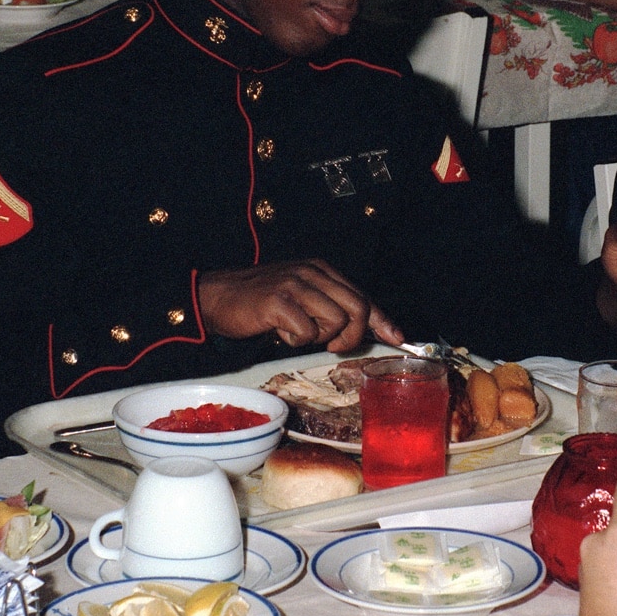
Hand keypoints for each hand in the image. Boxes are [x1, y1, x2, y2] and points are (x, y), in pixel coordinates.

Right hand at [196, 259, 403, 351]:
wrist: (218, 296)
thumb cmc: (261, 303)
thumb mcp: (301, 297)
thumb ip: (329, 307)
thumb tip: (363, 330)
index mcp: (321, 270)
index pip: (362, 296)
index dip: (382, 319)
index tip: (398, 338)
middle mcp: (312, 272)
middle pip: (358, 308)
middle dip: (352, 335)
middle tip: (332, 345)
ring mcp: (296, 284)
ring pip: (336, 321)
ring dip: (319, 337)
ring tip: (296, 331)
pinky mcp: (279, 301)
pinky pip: (306, 332)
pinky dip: (295, 340)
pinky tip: (278, 330)